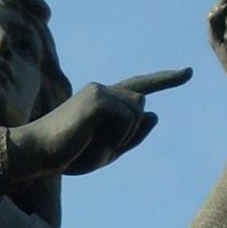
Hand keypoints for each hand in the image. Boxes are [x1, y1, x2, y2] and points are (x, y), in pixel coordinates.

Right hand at [9, 67, 191, 178]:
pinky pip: (128, 121)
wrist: (37, 153)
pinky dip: (114, 139)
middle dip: (125, 137)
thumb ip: (133, 135)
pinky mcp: (97, 99)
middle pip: (140, 110)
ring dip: (119, 139)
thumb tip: (154, 112)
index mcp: (103, 99)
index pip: (139, 86)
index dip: (166, 79)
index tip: (188, 72)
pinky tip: (89, 141)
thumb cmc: (67, 155)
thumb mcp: (107, 151)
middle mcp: (102, 90)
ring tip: (88, 145)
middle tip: (90, 149)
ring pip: (136, 115)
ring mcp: (99, 91)